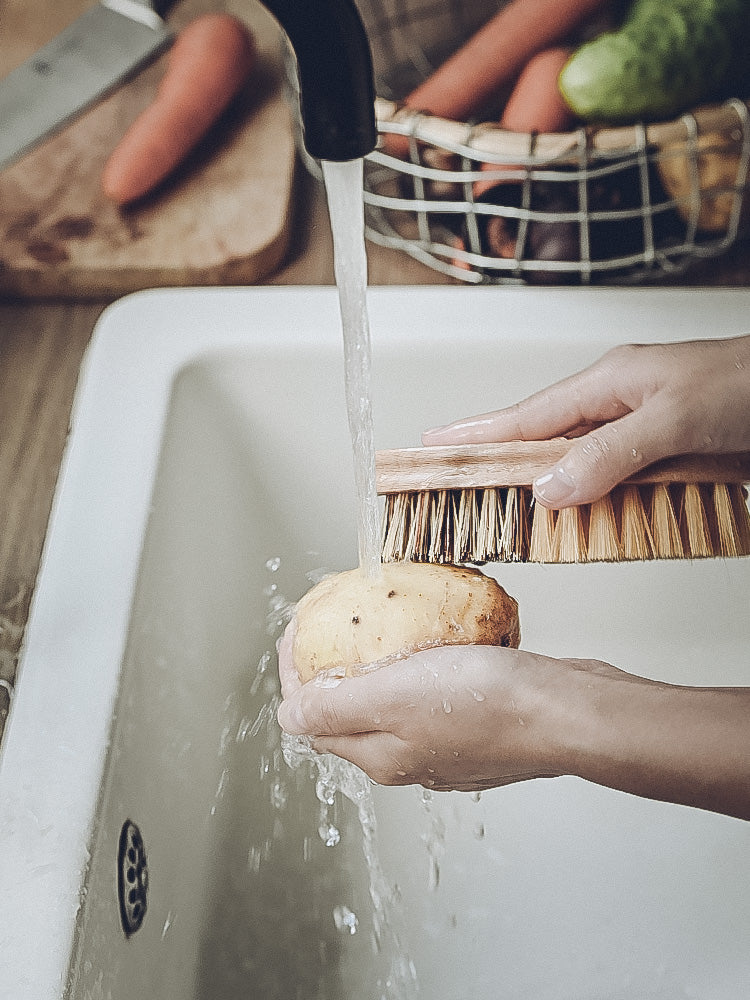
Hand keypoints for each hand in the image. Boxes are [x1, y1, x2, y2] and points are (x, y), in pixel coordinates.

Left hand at [278, 629, 572, 790]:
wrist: (570, 711)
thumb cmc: (488, 704)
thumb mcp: (392, 698)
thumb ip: (334, 709)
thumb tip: (287, 718)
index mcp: (381, 758)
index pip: (312, 720)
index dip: (295, 674)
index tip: (298, 629)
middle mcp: (410, 759)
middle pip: (350, 713)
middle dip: (332, 669)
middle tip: (335, 622)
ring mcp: (449, 744)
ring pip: (395, 702)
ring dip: (380, 666)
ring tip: (383, 624)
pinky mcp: (481, 724)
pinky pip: (437, 691)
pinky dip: (425, 664)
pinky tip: (437, 637)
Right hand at [422, 335, 749, 507]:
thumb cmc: (748, 385)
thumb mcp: (673, 419)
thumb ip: (609, 453)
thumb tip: (547, 487)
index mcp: (608, 383)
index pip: (525, 416)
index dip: (476, 434)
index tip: (432, 446)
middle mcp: (618, 406)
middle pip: (542, 441)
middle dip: (497, 462)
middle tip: (454, 482)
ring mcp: (640, 432)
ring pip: (576, 465)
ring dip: (545, 490)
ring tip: (503, 508)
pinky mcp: (663, 456)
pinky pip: (613, 482)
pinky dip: (592, 503)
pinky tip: (581, 517)